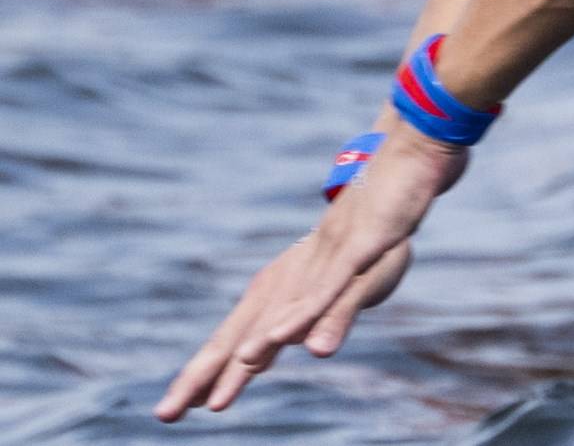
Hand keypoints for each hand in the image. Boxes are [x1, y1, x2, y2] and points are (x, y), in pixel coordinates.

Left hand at [156, 120, 463, 419]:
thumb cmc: (367, 233)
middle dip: (205, 374)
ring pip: (279, 318)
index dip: (200, 376)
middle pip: (240, 334)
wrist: (396, 170)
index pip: (232, 341)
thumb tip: (298, 351)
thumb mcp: (348, 285)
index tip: (167, 413)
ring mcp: (320, 267)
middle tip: (166, 414)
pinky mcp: (357, 252)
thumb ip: (324, 320)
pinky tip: (293, 341)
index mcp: (280, 291)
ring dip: (251, 352)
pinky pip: (328, 292)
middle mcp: (289, 281)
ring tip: (225, 390)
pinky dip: (305, 317)